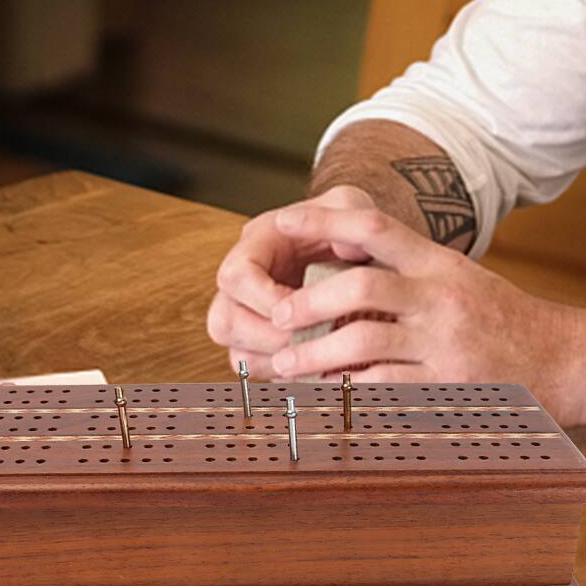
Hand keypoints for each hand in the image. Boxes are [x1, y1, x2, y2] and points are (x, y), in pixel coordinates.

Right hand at [206, 184, 379, 377]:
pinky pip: (259, 372)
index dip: (264, 298)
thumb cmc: (351, 226)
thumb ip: (349, 217)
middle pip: (223, 320)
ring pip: (236, 353)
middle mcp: (245, 281)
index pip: (236, 276)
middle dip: (267, 338)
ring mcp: (250, 313)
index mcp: (257, 243)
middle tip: (308, 342)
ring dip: (275, 362)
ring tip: (315, 357)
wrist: (362, 250)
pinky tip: (317, 369)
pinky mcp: (265, 342)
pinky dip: (285, 377)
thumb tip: (347, 250)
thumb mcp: (352, 209)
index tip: (302, 307)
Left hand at [260, 202, 585, 424]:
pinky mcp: (449, 389)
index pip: (373, 226)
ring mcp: (445, 345)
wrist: (570, 360)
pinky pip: (385, 391)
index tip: (283, 220)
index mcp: (438, 263)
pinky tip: (326, 396)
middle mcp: (440, 298)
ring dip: (316, 358)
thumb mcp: (458, 276)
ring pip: (363, 347)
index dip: (322, 219)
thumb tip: (338, 259)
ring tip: (287, 367)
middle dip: (308, 304)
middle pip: (359, 289)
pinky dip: (349, 393)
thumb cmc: (504, 318)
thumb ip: (405, 270)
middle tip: (277, 317)